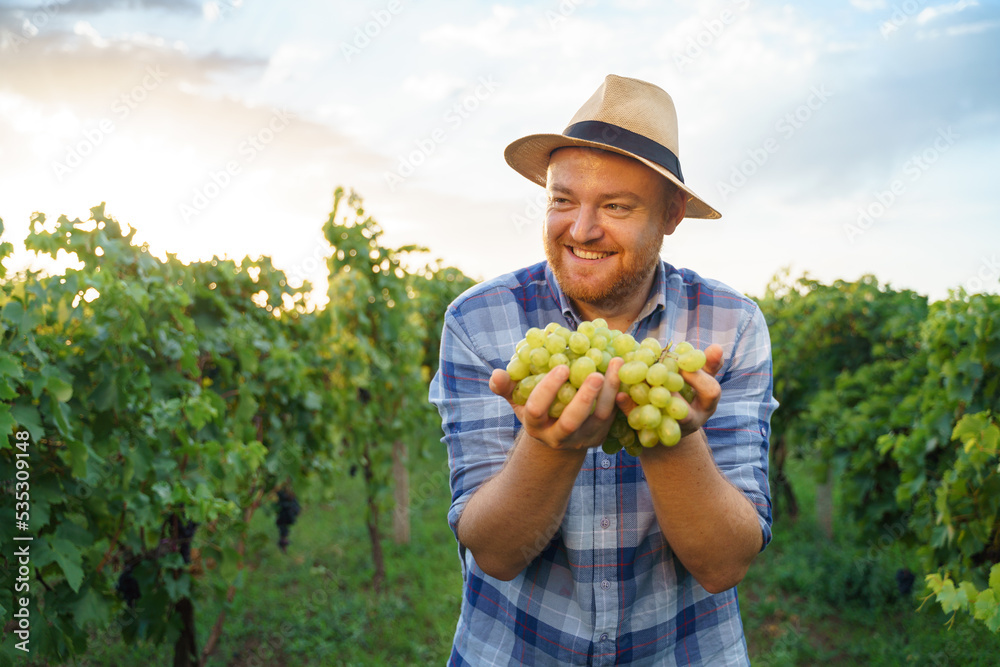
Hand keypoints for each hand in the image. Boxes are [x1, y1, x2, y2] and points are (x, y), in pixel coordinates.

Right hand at [490, 357, 624, 450]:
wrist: (559, 437)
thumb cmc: (537, 409)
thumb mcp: (519, 400)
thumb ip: (507, 387)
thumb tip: (496, 374)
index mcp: (535, 425)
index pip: (537, 410)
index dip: (548, 390)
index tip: (562, 367)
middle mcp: (558, 436)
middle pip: (571, 422)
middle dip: (583, 399)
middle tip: (595, 374)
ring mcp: (582, 438)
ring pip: (599, 419)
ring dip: (609, 392)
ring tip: (615, 363)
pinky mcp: (601, 436)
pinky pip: (614, 417)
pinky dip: (620, 397)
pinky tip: (623, 373)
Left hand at [615, 344, 723, 439]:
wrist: (670, 425)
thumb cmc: (690, 393)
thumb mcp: (701, 379)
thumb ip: (707, 364)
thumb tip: (718, 347)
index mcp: (707, 405)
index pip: (711, 392)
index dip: (698, 377)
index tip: (681, 363)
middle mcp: (691, 421)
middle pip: (686, 413)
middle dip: (672, 392)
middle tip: (659, 372)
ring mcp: (670, 431)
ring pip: (660, 422)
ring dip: (647, 403)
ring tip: (636, 385)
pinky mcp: (650, 435)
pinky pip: (639, 424)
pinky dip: (629, 409)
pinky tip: (620, 395)